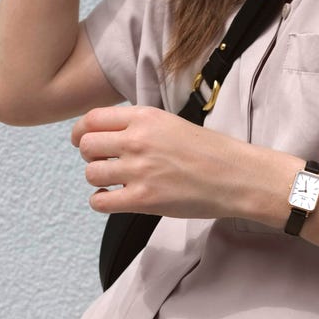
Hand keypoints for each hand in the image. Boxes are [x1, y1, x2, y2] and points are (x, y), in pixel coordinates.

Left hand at [72, 106, 296, 220]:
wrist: (237, 176)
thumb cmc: (211, 151)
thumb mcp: (171, 123)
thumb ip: (139, 125)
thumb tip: (108, 134)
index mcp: (144, 117)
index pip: (92, 119)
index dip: (80, 131)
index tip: (81, 140)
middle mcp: (137, 140)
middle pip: (86, 146)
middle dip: (89, 155)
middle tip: (103, 162)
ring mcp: (139, 170)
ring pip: (91, 173)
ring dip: (98, 179)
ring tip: (114, 181)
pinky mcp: (143, 200)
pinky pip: (100, 201)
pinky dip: (101, 200)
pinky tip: (114, 197)